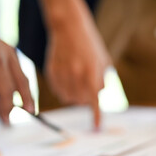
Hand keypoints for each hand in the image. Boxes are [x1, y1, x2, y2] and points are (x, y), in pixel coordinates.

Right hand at [37, 0, 110, 128]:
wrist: (69, 27)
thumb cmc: (91, 45)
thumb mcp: (104, 61)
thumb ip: (102, 81)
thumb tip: (97, 98)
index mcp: (92, 73)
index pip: (94, 101)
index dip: (96, 116)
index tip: (97, 127)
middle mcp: (76, 76)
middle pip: (81, 102)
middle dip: (86, 100)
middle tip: (88, 89)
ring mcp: (62, 74)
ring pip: (68, 99)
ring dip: (75, 96)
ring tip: (78, 83)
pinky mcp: (51, 72)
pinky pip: (58, 91)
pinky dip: (64, 90)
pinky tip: (68, 79)